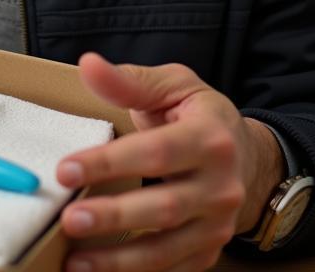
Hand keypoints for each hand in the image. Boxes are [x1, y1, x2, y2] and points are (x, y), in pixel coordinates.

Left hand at [57, 54, 284, 271]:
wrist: (248, 156)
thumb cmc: (199, 114)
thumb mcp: (172, 85)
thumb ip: (129, 80)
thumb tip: (88, 64)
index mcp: (210, 138)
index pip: (156, 153)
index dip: (109, 163)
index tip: (65, 170)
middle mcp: (221, 186)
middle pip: (163, 208)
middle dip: (114, 216)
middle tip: (69, 220)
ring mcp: (219, 224)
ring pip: (167, 249)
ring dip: (119, 260)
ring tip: (75, 261)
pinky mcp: (209, 250)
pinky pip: (172, 268)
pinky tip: (100, 271)